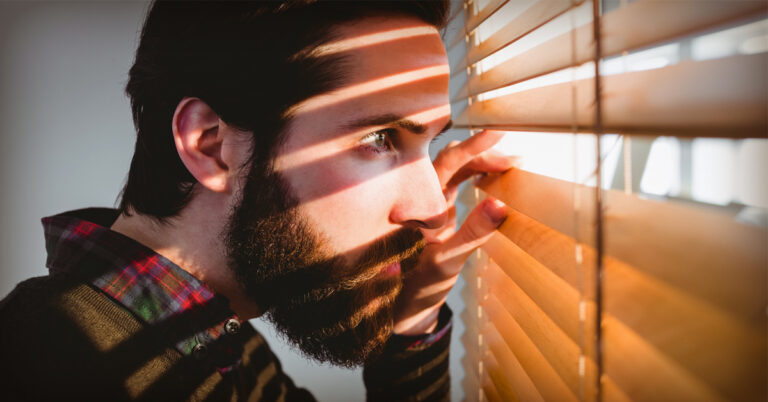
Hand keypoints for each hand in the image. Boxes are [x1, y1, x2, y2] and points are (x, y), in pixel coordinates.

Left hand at [393, 130, 518, 334]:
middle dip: (483, 153)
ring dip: (482, 163)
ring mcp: (429, 203)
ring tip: (510, 164)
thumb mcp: (448, 262)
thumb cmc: (419, 287)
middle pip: (453, 160)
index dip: (474, 146)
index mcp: (419, 203)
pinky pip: (458, 182)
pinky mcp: (438, 212)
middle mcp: (421, 197)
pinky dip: (477, 175)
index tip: (498, 133)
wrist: (405, 308)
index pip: (448, 162)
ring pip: (456, 169)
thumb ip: (474, 233)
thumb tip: (500, 204)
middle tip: (515, 158)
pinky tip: (493, 176)